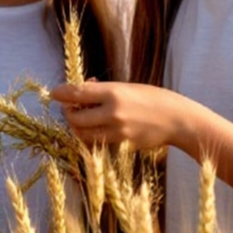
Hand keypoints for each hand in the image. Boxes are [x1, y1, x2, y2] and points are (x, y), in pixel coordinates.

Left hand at [51, 81, 187, 149]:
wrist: (177, 119)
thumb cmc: (153, 98)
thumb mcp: (128, 87)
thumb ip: (104, 90)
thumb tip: (82, 89)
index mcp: (113, 93)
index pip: (77, 93)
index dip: (62, 93)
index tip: (54, 93)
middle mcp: (112, 113)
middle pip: (75, 117)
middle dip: (68, 113)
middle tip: (69, 108)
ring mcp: (116, 132)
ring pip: (82, 134)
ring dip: (77, 127)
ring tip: (81, 118)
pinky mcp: (121, 145)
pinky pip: (97, 142)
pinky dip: (91, 136)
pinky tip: (96, 128)